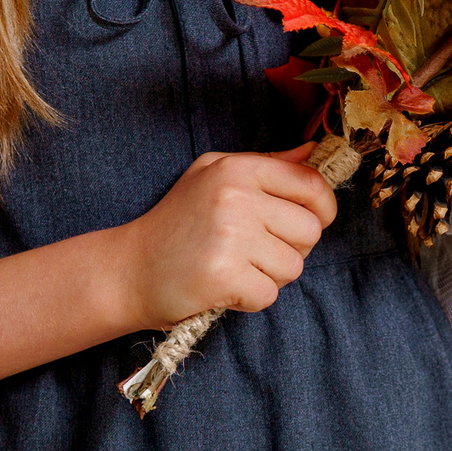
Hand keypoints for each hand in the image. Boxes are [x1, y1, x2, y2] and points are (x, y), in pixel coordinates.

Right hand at [108, 142, 336, 329]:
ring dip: (270, 276)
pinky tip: (225, 287)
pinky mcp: (223, 275)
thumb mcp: (213, 175)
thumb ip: (267, 163)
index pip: (311, 183)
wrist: (128, 270)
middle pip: (310, 230)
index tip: (312, 221)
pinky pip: (269, 294)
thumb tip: (314, 151)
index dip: (323, 207)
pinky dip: (251, 299)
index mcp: (238, 168)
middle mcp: (236, 197)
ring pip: (294, 265)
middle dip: (292, 247)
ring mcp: (230, 236)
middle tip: (256, 252)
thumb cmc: (176, 222)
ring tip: (237, 268)